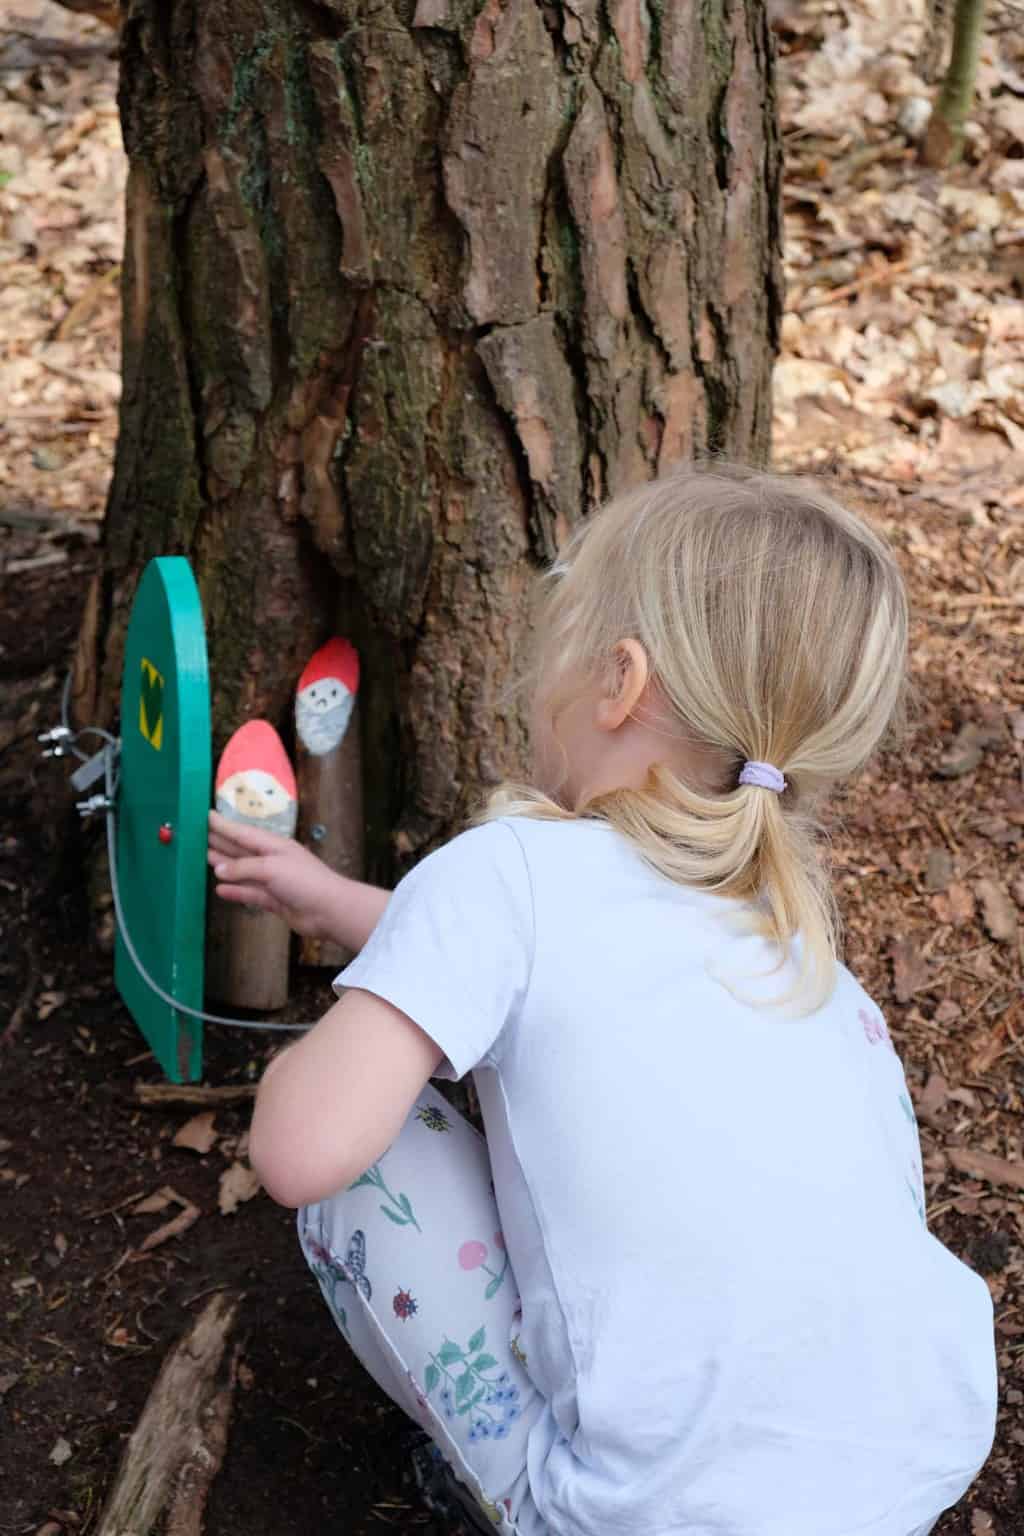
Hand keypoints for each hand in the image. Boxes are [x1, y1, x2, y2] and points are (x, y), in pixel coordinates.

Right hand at [208, 810, 340, 939]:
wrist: (329, 910)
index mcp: (274, 845)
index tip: (207, 816)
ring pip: (243, 871)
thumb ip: (243, 868)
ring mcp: (274, 881)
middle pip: (242, 849)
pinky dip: (235, 891)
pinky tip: (220, 889)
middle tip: (200, 835)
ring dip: (225, 865)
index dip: (224, 825)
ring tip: (206, 857)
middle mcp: (273, 860)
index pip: (243, 833)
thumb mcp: (271, 868)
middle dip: (222, 842)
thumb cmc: (305, 881)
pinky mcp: (274, 900)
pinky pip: (250, 893)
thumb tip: (219, 869)